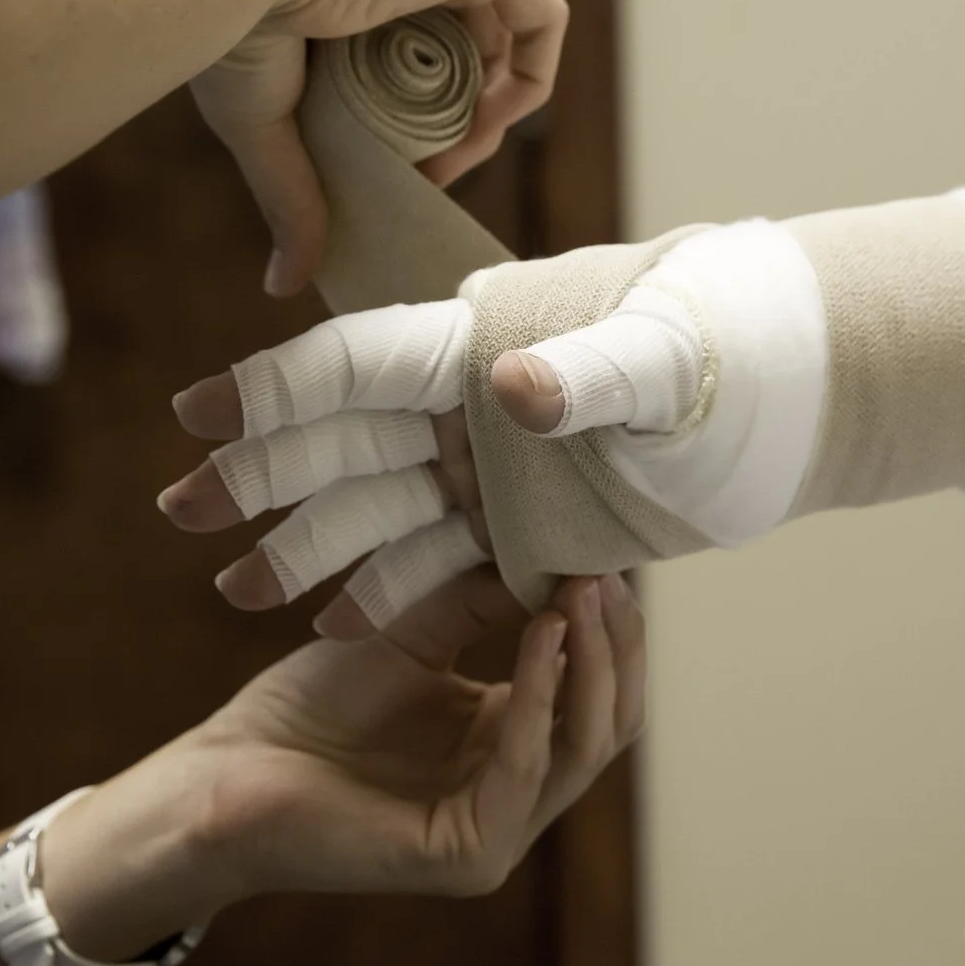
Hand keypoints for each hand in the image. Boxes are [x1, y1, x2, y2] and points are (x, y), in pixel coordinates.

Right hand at [154, 229, 781, 633]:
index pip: (360, 359)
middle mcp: (474, 406)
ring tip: (231, 583)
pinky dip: (382, 588)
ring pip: (380, 507)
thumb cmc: (729, 353)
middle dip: (260, 472)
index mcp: (487, 346)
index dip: (275, 385)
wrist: (785, 386)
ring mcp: (493, 468)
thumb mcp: (665, 363)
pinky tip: (327, 619)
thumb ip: (587, 373)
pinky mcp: (525, 524)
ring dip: (305, 543)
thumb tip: (510, 387)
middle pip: (345, 436)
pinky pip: (439, 562)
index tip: (195, 412)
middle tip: (180, 508)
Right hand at [192, 0, 568, 296]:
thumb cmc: (234, 25)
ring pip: (501, 48)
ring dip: (490, 118)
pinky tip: (489, 122)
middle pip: (465, 61)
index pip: (416, 65)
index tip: (400, 174)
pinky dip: (530, 78)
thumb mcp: (266, 125)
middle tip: (425, 174)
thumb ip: (291, 197)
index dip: (423, 131)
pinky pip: (541, 20)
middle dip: (456, 131)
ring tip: (448, 158)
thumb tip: (285, 283)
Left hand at [194, 570, 643, 896]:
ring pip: (585, 747)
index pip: (598, 694)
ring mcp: (497, 833)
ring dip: (590, 663)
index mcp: (510, 748)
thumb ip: (486, 600)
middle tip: (607, 574)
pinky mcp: (466, 854)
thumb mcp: (416, 631)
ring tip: (581, 593)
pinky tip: (539, 634)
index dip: (611, 627)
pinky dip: (539, 694)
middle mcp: (516, 797)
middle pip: (611, 723)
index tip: (608, 554)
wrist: (226, 772)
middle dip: (617, 644)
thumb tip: (564, 554)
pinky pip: (524, 767)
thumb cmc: (309, 708)